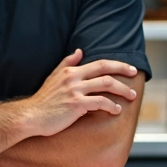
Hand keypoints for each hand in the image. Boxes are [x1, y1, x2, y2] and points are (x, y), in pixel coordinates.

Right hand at [18, 49, 138, 136]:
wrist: (31, 116)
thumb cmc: (43, 100)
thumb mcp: (53, 76)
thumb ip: (67, 63)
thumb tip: (79, 51)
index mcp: (70, 70)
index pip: (99, 63)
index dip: (116, 64)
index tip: (129, 68)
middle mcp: (74, 77)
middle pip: (105, 70)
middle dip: (123, 70)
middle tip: (135, 74)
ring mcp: (75, 90)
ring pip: (106, 84)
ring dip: (122, 90)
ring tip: (131, 96)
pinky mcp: (76, 104)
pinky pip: (100, 102)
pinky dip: (111, 105)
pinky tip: (116, 110)